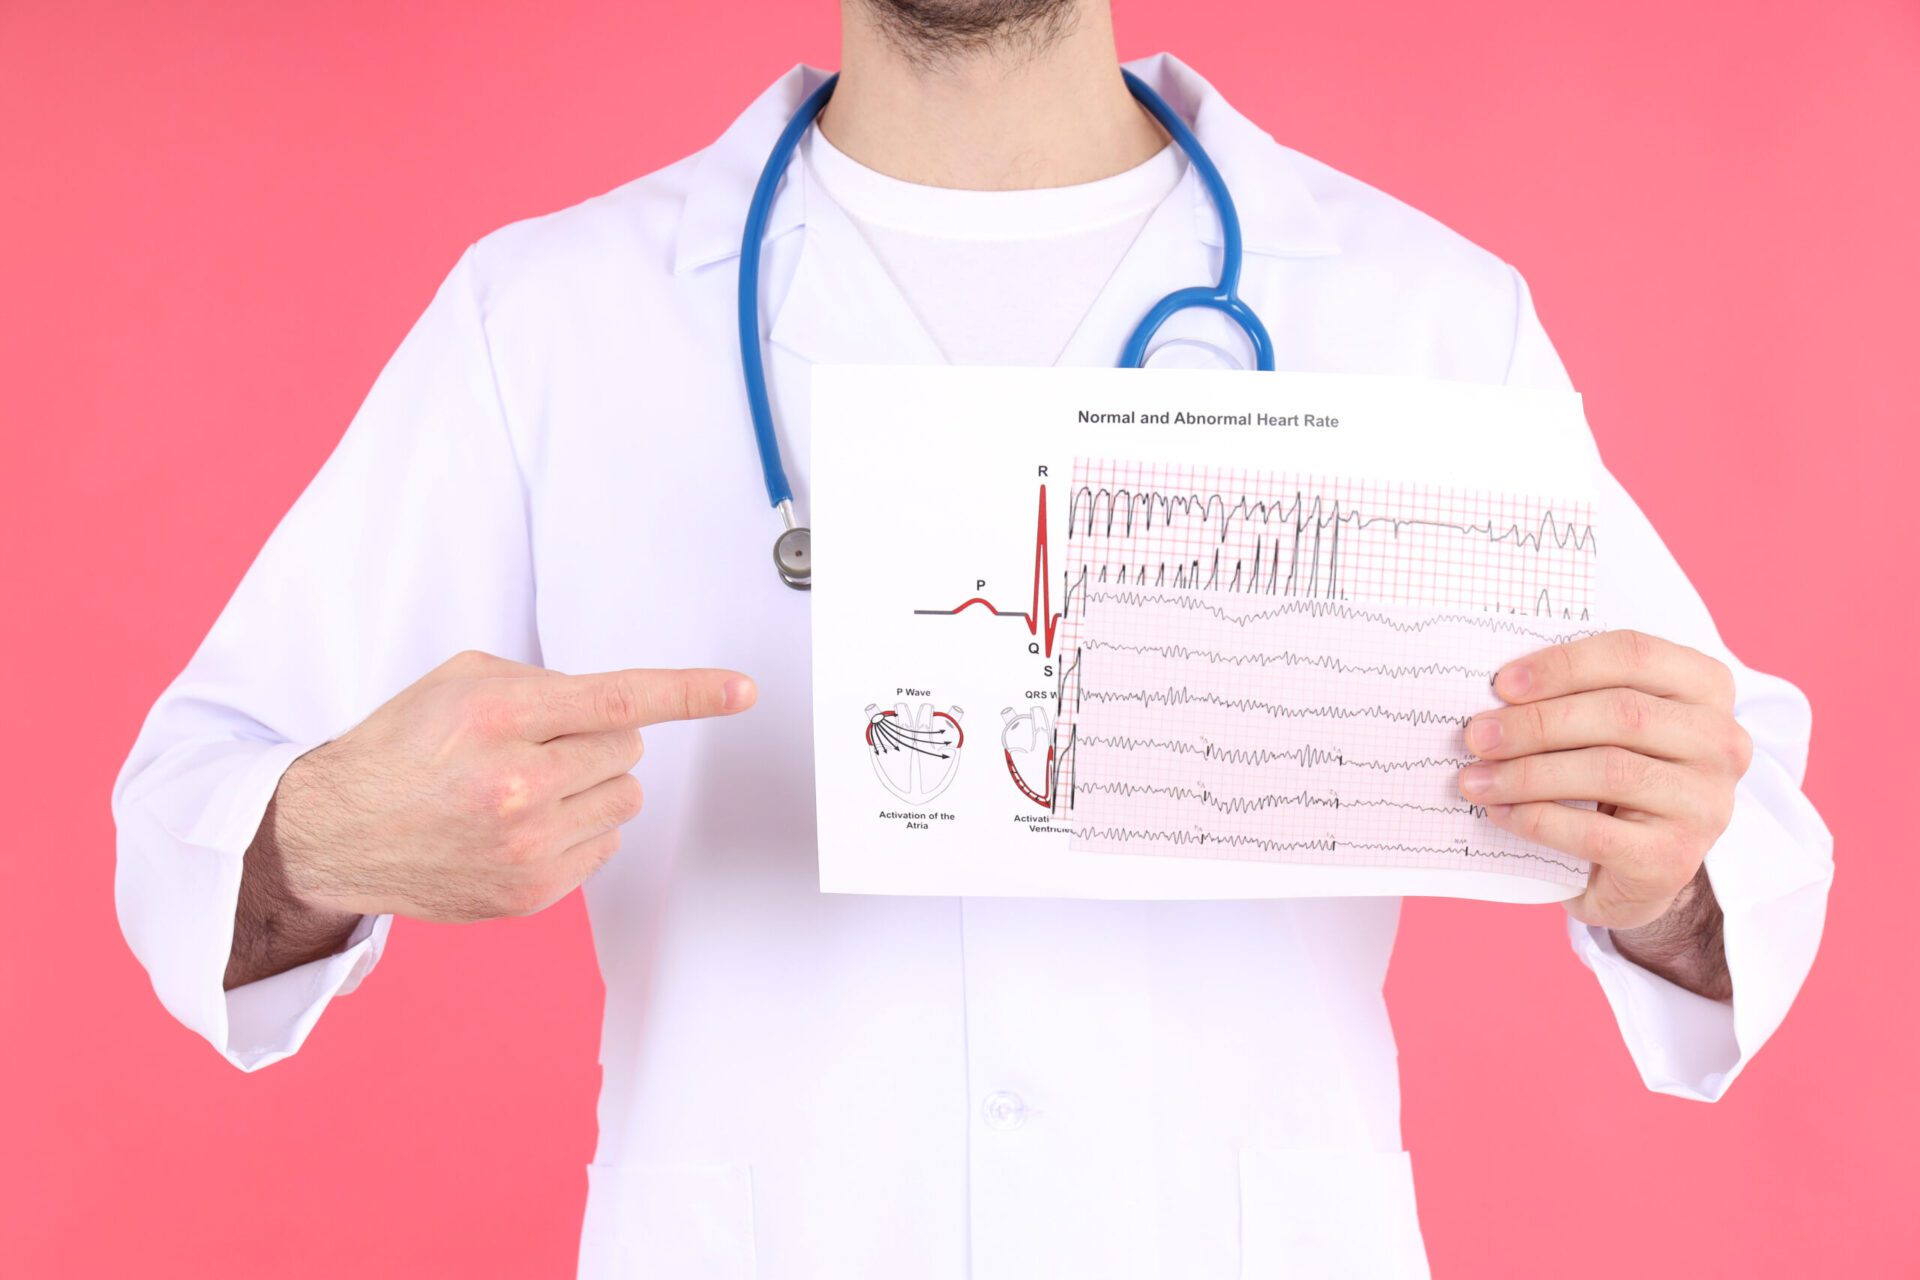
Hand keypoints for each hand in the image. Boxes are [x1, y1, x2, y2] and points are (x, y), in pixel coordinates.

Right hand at [269, 650, 756, 921]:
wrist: (338, 833)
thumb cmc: (401, 749)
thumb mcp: (459, 683)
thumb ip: (542, 684)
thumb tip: (613, 706)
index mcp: (497, 718)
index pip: (616, 699)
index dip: (689, 692)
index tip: (741, 690)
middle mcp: (516, 785)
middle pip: (628, 749)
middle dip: (597, 740)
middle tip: (539, 746)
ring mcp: (526, 846)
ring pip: (626, 799)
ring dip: (594, 785)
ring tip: (530, 787)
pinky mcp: (531, 892)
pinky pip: (605, 845)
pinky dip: (579, 829)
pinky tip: (524, 826)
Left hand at [1458, 630, 1751, 929]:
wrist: (1638, 870)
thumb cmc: (1613, 777)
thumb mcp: (1604, 726)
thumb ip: (1572, 696)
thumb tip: (1496, 693)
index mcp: (1705, 688)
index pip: (1634, 655)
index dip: (1563, 664)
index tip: (1502, 683)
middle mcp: (1720, 742)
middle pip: (1620, 713)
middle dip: (1536, 723)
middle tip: (1477, 735)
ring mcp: (1705, 803)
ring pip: (1608, 770)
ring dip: (1527, 773)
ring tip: (1476, 779)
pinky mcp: (1676, 858)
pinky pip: (1596, 832)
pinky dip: (1537, 820)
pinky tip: (1500, 813)